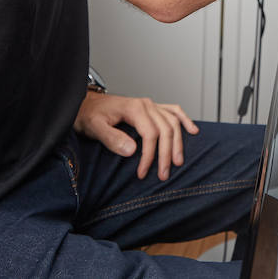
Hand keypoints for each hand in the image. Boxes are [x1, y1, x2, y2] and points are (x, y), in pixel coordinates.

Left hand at [74, 91, 199, 180]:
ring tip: (178, 161)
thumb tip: (132, 150)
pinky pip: (174, 111)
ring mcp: (151, 105)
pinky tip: (192, 131)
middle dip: (166, 154)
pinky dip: (185, 120)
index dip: (149, 155)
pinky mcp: (152, 108)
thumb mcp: (94, 127)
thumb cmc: (88, 115)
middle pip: (166, 129)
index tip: (143, 173)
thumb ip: (112, 138)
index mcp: (134, 108)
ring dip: (177, 143)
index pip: (150, 134)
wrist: (85, 103)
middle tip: (164, 174)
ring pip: (173, 122)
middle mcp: (146, 105)